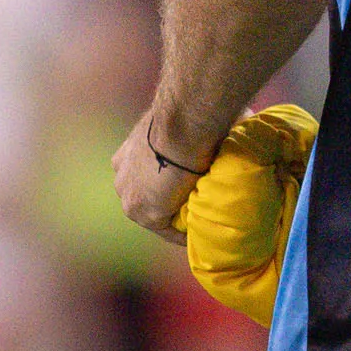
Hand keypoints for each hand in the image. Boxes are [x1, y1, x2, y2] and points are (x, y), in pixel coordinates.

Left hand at [112, 115, 200, 242]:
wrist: (182, 126)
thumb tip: (229, 121)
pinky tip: (199, 233)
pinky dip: (182, 233)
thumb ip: (187, 133)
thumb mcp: (178, 126)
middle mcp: (121, 178)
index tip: (183, 188)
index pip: (142, 178)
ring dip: (173, 216)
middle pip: (144, 196)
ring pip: (154, 214)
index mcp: (126, 157)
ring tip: (198, 220)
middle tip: (190, 204)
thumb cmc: (187, 118)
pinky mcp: (145, 213)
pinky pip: (167, 230)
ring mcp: (130, 197)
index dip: (163, 184)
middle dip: (164, 201)